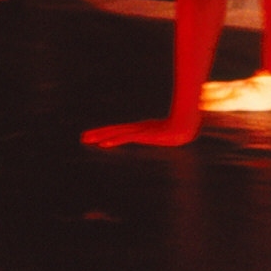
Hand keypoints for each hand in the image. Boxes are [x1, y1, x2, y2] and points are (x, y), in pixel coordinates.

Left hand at [81, 117, 198, 148]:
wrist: (187, 126)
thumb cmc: (181, 129)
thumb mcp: (169, 135)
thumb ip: (167, 135)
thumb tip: (173, 136)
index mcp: (141, 129)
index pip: (119, 131)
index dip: (106, 133)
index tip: (94, 136)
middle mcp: (137, 128)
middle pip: (113, 130)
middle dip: (97, 133)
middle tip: (82, 137)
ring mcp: (140, 131)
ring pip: (116, 133)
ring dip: (101, 136)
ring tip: (87, 139)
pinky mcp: (144, 134)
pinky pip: (126, 138)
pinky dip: (115, 140)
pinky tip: (104, 144)